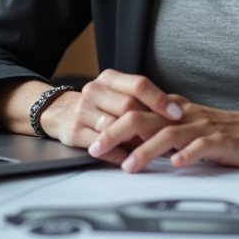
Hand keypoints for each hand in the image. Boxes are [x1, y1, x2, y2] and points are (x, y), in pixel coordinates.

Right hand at [38, 69, 182, 158]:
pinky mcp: (74, 131)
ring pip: (115, 127)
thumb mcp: (116, 94)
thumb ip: (140, 101)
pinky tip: (130, 159)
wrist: (61, 112)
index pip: (139, 85)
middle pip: (128, 107)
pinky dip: (119, 154)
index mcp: (109, 79)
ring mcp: (83, 111)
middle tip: (167, 136)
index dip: (160, 100)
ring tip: (151, 149)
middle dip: (150, 124)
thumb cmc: (99, 105)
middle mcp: (94, 91)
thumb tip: (173, 116)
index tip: (177, 114)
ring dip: (135, 141)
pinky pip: (102, 146)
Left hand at [87, 100, 238, 172]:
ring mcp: (203, 127)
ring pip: (168, 134)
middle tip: (95, 149)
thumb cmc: (228, 133)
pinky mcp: (222, 141)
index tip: (90, 138)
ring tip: (128, 165)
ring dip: (145, 149)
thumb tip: (132, 143)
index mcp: (175, 111)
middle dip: (116, 133)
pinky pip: (202, 146)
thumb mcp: (190, 129)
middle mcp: (185, 115)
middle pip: (144, 118)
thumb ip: (164, 133)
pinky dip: (187, 155)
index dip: (112, 125)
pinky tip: (176, 165)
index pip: (137, 112)